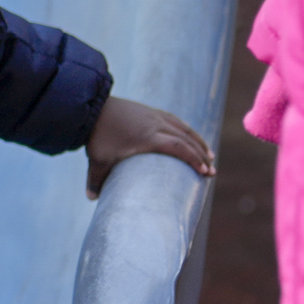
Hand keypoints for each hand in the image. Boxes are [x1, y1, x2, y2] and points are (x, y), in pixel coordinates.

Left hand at [83, 93, 217, 196]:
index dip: (194, 159)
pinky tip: (191, 136)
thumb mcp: (97, 160)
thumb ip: (96, 180)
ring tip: (209, 155)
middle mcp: (156, 125)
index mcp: (148, 138)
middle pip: (187, 139)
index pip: (179, 148)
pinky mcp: (150, 111)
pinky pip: (175, 120)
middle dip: (202, 155)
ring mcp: (154, 116)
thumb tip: (91, 198)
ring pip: (184, 128)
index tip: (205, 172)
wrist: (92, 105)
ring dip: (198, 141)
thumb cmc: (97, 135)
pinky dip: (186, 130)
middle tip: (212, 171)